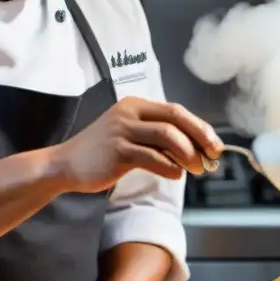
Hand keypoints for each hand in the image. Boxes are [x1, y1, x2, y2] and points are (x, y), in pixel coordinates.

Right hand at [52, 97, 222, 192]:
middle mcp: (129, 112)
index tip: (214, 144)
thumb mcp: (130, 136)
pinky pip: (152, 157)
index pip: (176, 111)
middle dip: (200, 136)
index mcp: (135, 105)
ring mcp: (122, 130)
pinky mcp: (117, 151)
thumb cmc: (102, 153)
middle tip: (213, 155)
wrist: (65, 164)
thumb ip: (157, 139)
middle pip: (175, 119)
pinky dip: (170, 167)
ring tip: (196, 169)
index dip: (199, 127)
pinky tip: (176, 175)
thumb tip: (195, 151)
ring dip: (188, 154)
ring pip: (167, 137)